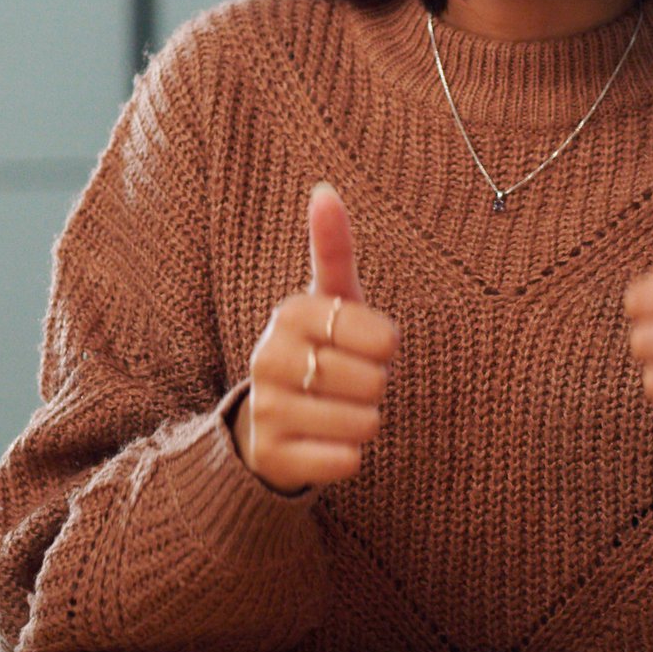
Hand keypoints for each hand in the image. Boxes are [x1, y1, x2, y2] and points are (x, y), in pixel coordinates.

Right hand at [231, 182, 399, 493]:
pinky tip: (325, 443)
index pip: (382, 338)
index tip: (361, 347)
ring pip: (363, 423)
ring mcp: (267, 409)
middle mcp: (268, 358)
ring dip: (364, 422)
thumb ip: (333, 248)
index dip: (385, 348)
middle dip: (373, 387)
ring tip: (336, 411)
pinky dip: (349, 456)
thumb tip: (324, 189)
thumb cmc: (318, 350)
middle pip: (374, 383)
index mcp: (290, 313)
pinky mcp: (273, 456)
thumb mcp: (331, 300)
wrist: (270, 423)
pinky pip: (345, 461)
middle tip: (345, 383)